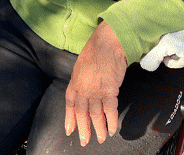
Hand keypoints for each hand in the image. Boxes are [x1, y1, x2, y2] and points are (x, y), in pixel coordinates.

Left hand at [65, 21, 127, 145]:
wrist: (108, 42)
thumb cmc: (95, 49)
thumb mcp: (81, 65)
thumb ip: (80, 80)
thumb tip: (82, 91)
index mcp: (75, 82)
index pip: (70, 104)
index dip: (70, 118)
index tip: (70, 130)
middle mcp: (83, 89)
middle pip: (81, 113)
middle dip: (83, 129)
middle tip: (84, 141)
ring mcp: (96, 91)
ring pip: (95, 115)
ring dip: (98, 129)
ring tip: (101, 138)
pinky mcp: (110, 91)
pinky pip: (110, 110)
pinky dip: (111, 121)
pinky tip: (113, 129)